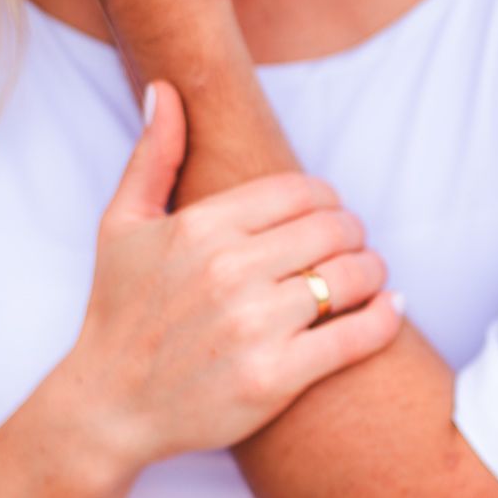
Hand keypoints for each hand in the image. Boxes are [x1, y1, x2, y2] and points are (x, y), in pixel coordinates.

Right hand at [57, 82, 403, 469]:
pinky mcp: (275, 378)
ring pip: (351, 277)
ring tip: (368, 277)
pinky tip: (389, 309)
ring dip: (372, 272)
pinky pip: (356, 335)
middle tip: (352, 245)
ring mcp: (254, 326)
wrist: (108, 408)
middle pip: (334, 229)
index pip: (302, 191)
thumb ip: (153, 156)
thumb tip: (165, 90)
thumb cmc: (118, 311)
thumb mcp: (120, 226)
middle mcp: (229, 271)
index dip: (327, 199)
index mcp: (201, 228)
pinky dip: (385, 318)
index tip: (327, 214)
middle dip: (353, 233)